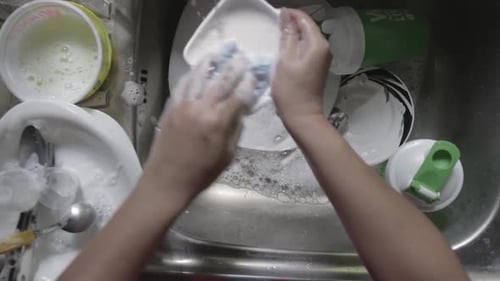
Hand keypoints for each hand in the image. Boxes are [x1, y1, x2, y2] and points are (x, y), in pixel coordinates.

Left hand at [144, 53, 254, 200]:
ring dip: (210, 64)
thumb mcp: (227, 156)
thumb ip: (235, 130)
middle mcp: (201, 108)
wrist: (167, 181)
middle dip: (233, 68)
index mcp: (218, 122)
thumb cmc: (202, 174)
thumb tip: (240, 112)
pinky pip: (182, 85)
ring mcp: (183, 106)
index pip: (238, 96)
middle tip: (242, 57)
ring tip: (218, 53)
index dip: (249, 84)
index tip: (255, 75)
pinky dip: (192, 75)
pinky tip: (197, 69)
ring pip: (199, 77)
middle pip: (221, 81)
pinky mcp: (171, 108)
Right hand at [272, 8, 331, 125]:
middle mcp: (324, 49)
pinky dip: (297, 46)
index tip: (276, 14)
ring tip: (278, 35)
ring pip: (307, 39)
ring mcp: (322, 59)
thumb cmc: (291, 89)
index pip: (305, 20)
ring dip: (294, 35)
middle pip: (308, 28)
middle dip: (292, 24)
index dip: (291, 15)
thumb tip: (286, 16)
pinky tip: (285, 49)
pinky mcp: (317, 67)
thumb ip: (287, 36)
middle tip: (275, 24)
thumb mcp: (285, 59)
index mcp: (318, 44)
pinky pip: (308, 49)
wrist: (301, 115)